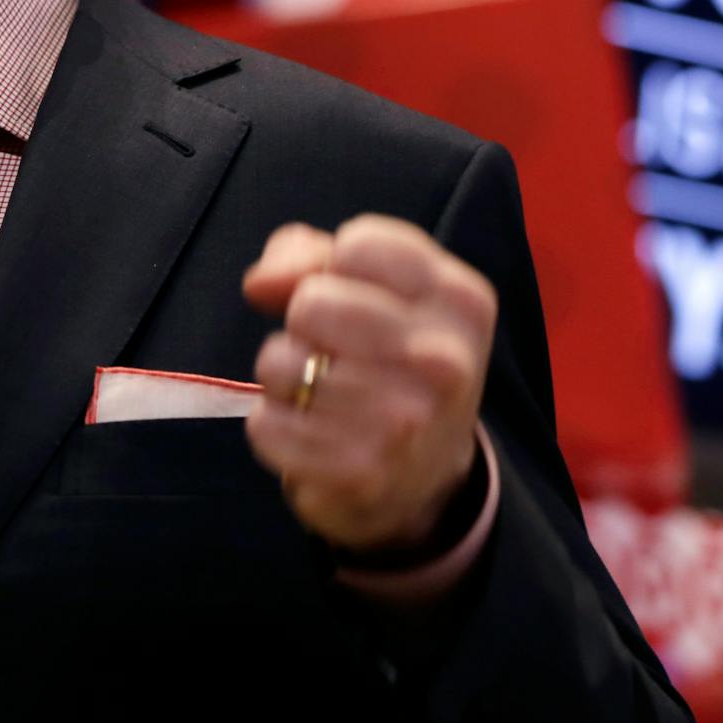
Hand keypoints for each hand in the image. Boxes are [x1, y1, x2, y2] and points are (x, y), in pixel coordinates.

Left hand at [241, 216, 493, 554]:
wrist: (426, 477)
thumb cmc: (389, 362)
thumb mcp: (378, 292)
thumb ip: (310, 256)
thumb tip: (261, 283)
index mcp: (461, 301)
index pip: (359, 245)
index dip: (330, 269)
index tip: (352, 299)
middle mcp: (444, 361)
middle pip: (312, 303)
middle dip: (303, 326)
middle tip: (333, 355)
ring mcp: (405, 422)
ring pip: (280, 364)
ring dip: (284, 381)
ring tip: (325, 398)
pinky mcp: (360, 472)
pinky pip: (265, 425)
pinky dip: (274, 429)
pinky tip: (313, 437)